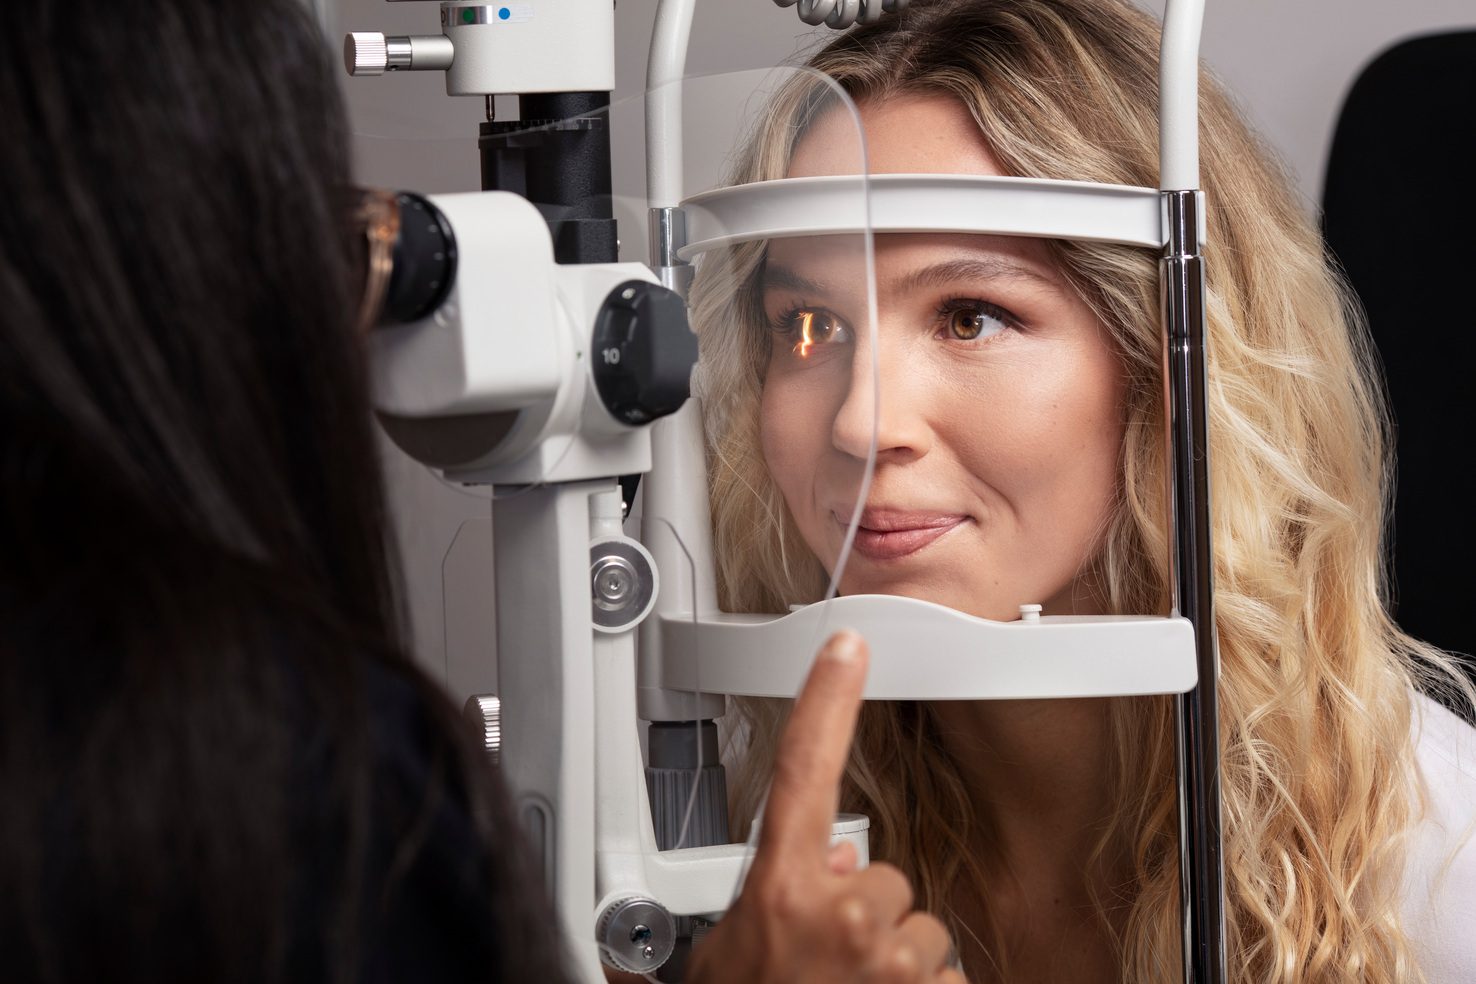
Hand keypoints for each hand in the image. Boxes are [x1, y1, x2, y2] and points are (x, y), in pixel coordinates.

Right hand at [685, 631, 964, 983]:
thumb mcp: (729, 955)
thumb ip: (774, 901)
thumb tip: (826, 868)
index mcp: (780, 888)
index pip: (803, 769)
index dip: (826, 700)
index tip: (847, 647)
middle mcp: (839, 910)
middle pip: (885, 875)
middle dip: (866, 916)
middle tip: (823, 966)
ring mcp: (889, 955)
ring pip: (917, 930)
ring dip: (892, 965)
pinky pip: (942, 977)